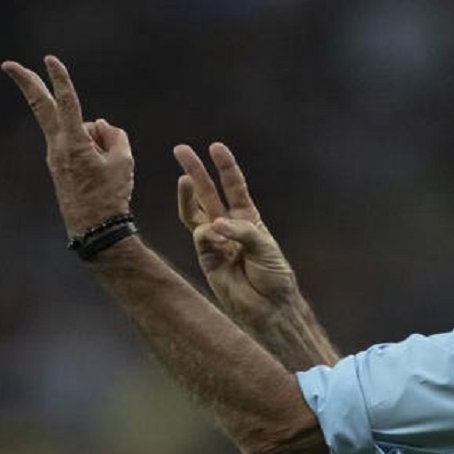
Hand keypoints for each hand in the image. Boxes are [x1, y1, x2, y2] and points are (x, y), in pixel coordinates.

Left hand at [1, 55, 133, 237]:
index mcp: (73, 143)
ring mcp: (55, 156)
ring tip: (108, 171)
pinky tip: (102, 169)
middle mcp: (58, 147)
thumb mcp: (124, 162)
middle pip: (42, 107)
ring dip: (97, 140)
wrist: (95, 230)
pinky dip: (93, 148)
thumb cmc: (111, 196)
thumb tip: (101, 126)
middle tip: (8, 64)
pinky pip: (78, 145)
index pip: (67, 103)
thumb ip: (114, 135)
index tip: (50, 59)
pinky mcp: (59, 165)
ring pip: (78, 130)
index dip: (60, 79)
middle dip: (27, 83)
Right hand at [174, 142, 296, 324]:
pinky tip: (214, 234)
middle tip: (180, 150)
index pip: (233, 186)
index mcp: (247, 218)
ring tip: (183, 177)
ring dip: (188, 194)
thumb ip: (241, 231)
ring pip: (195, 212)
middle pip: (208, 193)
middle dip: (195, 170)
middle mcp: (228, 226)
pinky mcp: (206, 259)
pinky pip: (200, 238)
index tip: (216, 147)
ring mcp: (215, 241)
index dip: (225, 166)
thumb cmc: (273, 276)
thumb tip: (213, 226)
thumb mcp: (265, 247)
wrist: (268, 307)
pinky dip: (206, 233)